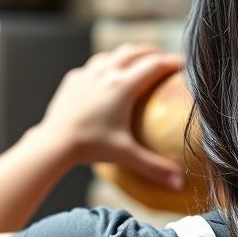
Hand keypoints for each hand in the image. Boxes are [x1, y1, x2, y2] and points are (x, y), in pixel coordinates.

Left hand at [37, 43, 186, 188]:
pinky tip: (106, 75)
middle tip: (164, 58)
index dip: (171, 62)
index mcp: (122, 85)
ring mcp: (87, 73)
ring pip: (112, 54)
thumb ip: (155, 167)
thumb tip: (181, 185)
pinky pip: (93, 66)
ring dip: (128, 55)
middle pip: (134, 52)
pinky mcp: (73, 79)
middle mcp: (106, 73)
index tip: (183, 64)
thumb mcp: (126, 155)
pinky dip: (106, 66)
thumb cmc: (91, 147)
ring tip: (136, 61)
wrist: (54, 142)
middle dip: (152, 51)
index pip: (154, 65)